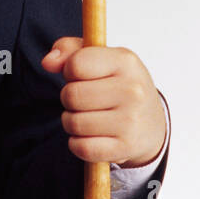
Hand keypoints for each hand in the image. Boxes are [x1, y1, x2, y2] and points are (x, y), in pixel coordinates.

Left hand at [41, 37, 166, 167]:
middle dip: (68, 98)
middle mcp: (132, 90)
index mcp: (125, 61)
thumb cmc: (120, 85)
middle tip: (82, 100)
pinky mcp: (125, 147)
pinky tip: (89, 136)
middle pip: (71, 95)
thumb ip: (70, 51)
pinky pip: (82, 147)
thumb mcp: (102, 59)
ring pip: (73, 123)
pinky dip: (77, 144)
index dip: (70, 71)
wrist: (152, 124)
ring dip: (71, 122)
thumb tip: (48, 62)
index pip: (76, 64)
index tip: (80, 76)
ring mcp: (131, 120)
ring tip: (86, 117)